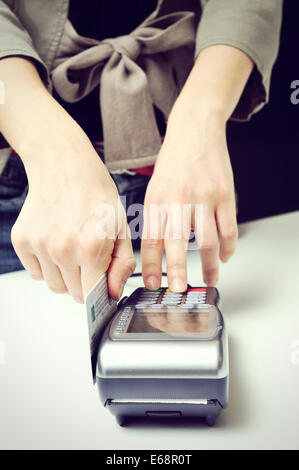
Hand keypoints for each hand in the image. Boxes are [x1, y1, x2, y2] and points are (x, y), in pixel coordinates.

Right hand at [0, 57, 135, 301]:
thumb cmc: (95, 191)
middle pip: (74, 293)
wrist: (63, 164)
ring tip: (72, 248)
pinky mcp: (22, 241)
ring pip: (54, 286)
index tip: (103, 285)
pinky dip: (47, 266)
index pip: (93, 295)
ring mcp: (39, 246)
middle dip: (85, 282)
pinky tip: (56, 243)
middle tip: (89, 257)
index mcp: (90, 247)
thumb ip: (122, 263)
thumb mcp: (120, 226)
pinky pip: (36, 273)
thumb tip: (113, 292)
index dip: (101, 292)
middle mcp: (62, 249)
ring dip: (66, 276)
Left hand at [141, 109, 237, 291]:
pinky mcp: (224, 193)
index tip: (152, 283)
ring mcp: (203, 196)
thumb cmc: (173, 162)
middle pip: (176, 242)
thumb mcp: (154, 188)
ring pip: (207, 240)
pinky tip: (225, 256)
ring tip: (209, 278)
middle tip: (179, 290)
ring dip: (209, 264)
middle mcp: (178, 199)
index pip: (151, 239)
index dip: (151, 265)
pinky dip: (228, 246)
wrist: (195, 130)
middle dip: (177, 270)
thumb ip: (156, 217)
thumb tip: (157, 251)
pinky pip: (228, 227)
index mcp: (157, 200)